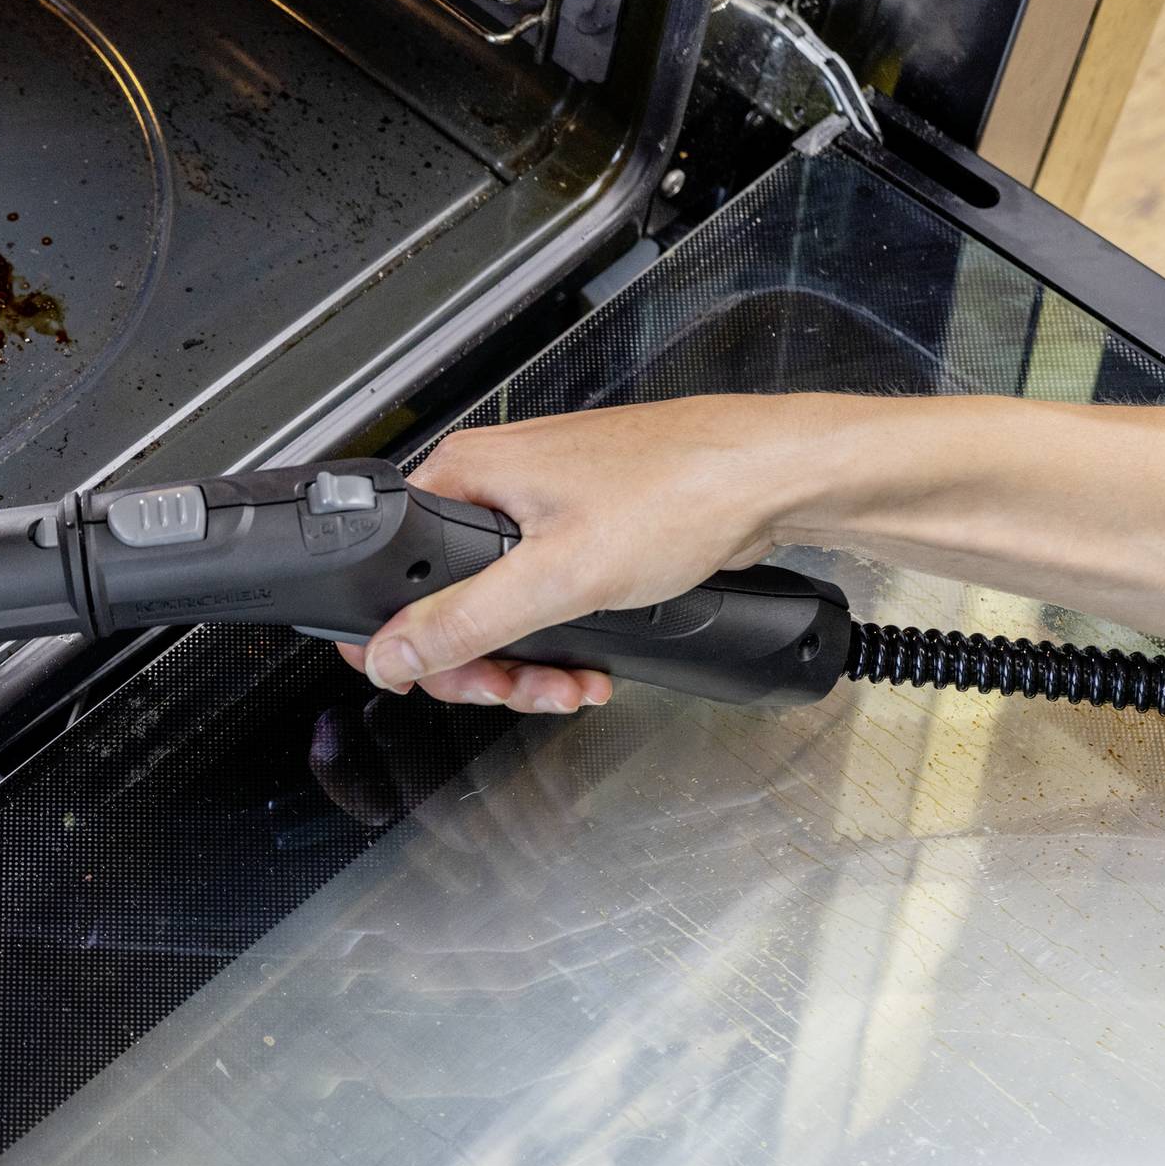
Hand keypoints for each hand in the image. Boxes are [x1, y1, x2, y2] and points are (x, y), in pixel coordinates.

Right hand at [336, 395, 821, 709]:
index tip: (452, 679)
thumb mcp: (558, 576)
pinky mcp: (580, 527)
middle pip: (447, 600)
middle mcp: (495, 483)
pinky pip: (545, 598)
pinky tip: (591, 662)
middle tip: (518, 690)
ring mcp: (539, 505)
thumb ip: (464, 621)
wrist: (771, 479)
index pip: (393, 573)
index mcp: (466, 475)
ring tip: (569, 684)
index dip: (413, 641)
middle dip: (483, 663)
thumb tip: (393, 653)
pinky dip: (565, 638)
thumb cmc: (682, 492)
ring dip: (530, 661)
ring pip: (501, 606)